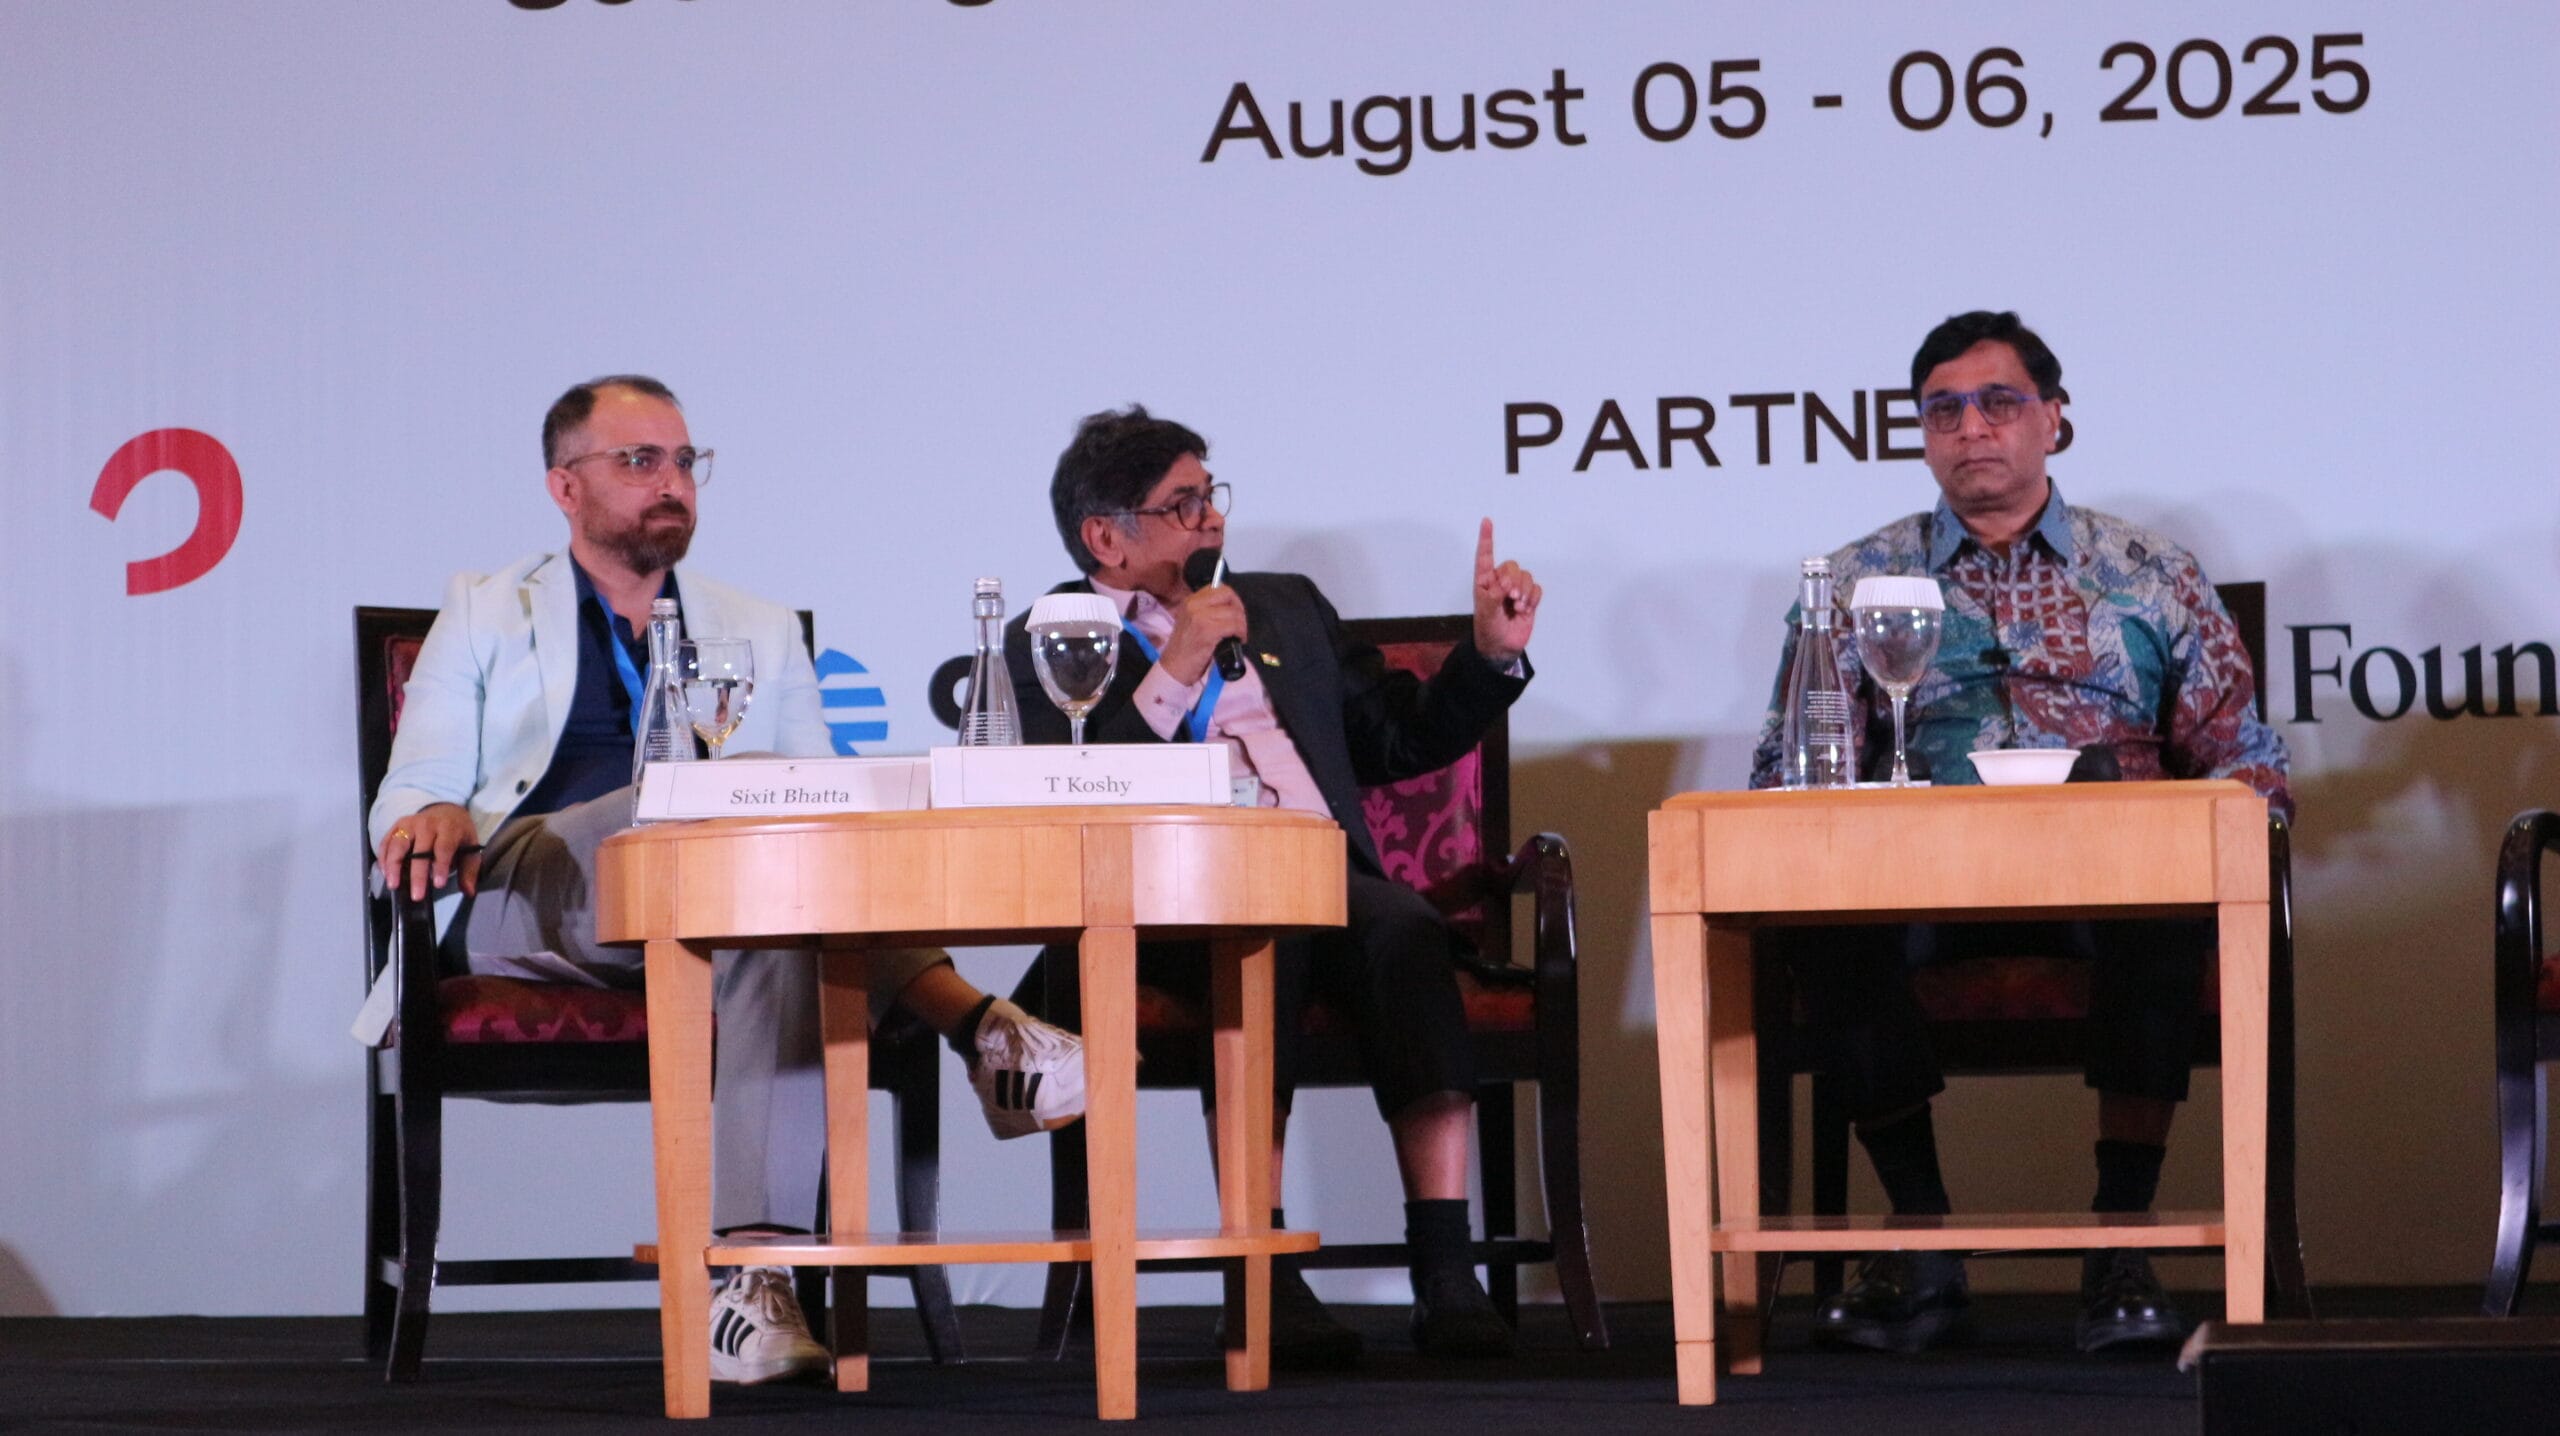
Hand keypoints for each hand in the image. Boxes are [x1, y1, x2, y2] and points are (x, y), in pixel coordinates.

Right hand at [378, 802, 480, 902]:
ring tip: (393, 885)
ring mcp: (409, 824)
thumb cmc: (457, 835)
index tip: (438, 885)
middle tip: (417, 895)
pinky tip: (386, 873)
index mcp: (449, 828)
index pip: (444, 847)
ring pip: (398, 844)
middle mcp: (427, 824)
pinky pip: (386, 842)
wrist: (446, 811)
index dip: (441, 866)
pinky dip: (383, 858)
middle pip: (419, 850)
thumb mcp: (470, 848)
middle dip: (417, 874)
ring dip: (394, 865)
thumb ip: (469, 871)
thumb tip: (469, 892)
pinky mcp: (397, 826)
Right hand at [1158, 583, 1248, 685]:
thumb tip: (1231, 607)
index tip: (1236, 614)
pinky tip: (1238, 640)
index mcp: (1190, 601)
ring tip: (1239, 636)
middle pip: (1228, 595)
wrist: (1174, 668)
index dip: (1232, 600)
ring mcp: (1200, 617)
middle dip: (1239, 609)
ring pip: (1233, 612)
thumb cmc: (1186, 649)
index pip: (1219, 588)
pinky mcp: (1207, 631)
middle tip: (1240, 625)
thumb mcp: (1191, 622)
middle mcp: (1193, 605)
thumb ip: (1206, 611)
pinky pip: (1233, 625)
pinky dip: (1240, 633)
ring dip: (1242, 624)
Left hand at [1472, 517, 1540, 665]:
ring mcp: (1515, 590)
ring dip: (1524, 591)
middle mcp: (1500, 582)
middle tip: (1510, 596)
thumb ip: (1492, 597)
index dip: (1486, 539)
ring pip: (1526, 576)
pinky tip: (1526, 610)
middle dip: (1513, 579)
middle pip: (1511, 566)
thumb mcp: (1485, 615)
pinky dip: (1533, 598)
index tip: (1487, 522)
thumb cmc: (1488, 630)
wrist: (1502, 648)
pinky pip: (1536, 588)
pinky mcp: (1528, 599)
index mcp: (1484, 582)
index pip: (1485, 557)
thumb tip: (1504, 584)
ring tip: (1518, 607)